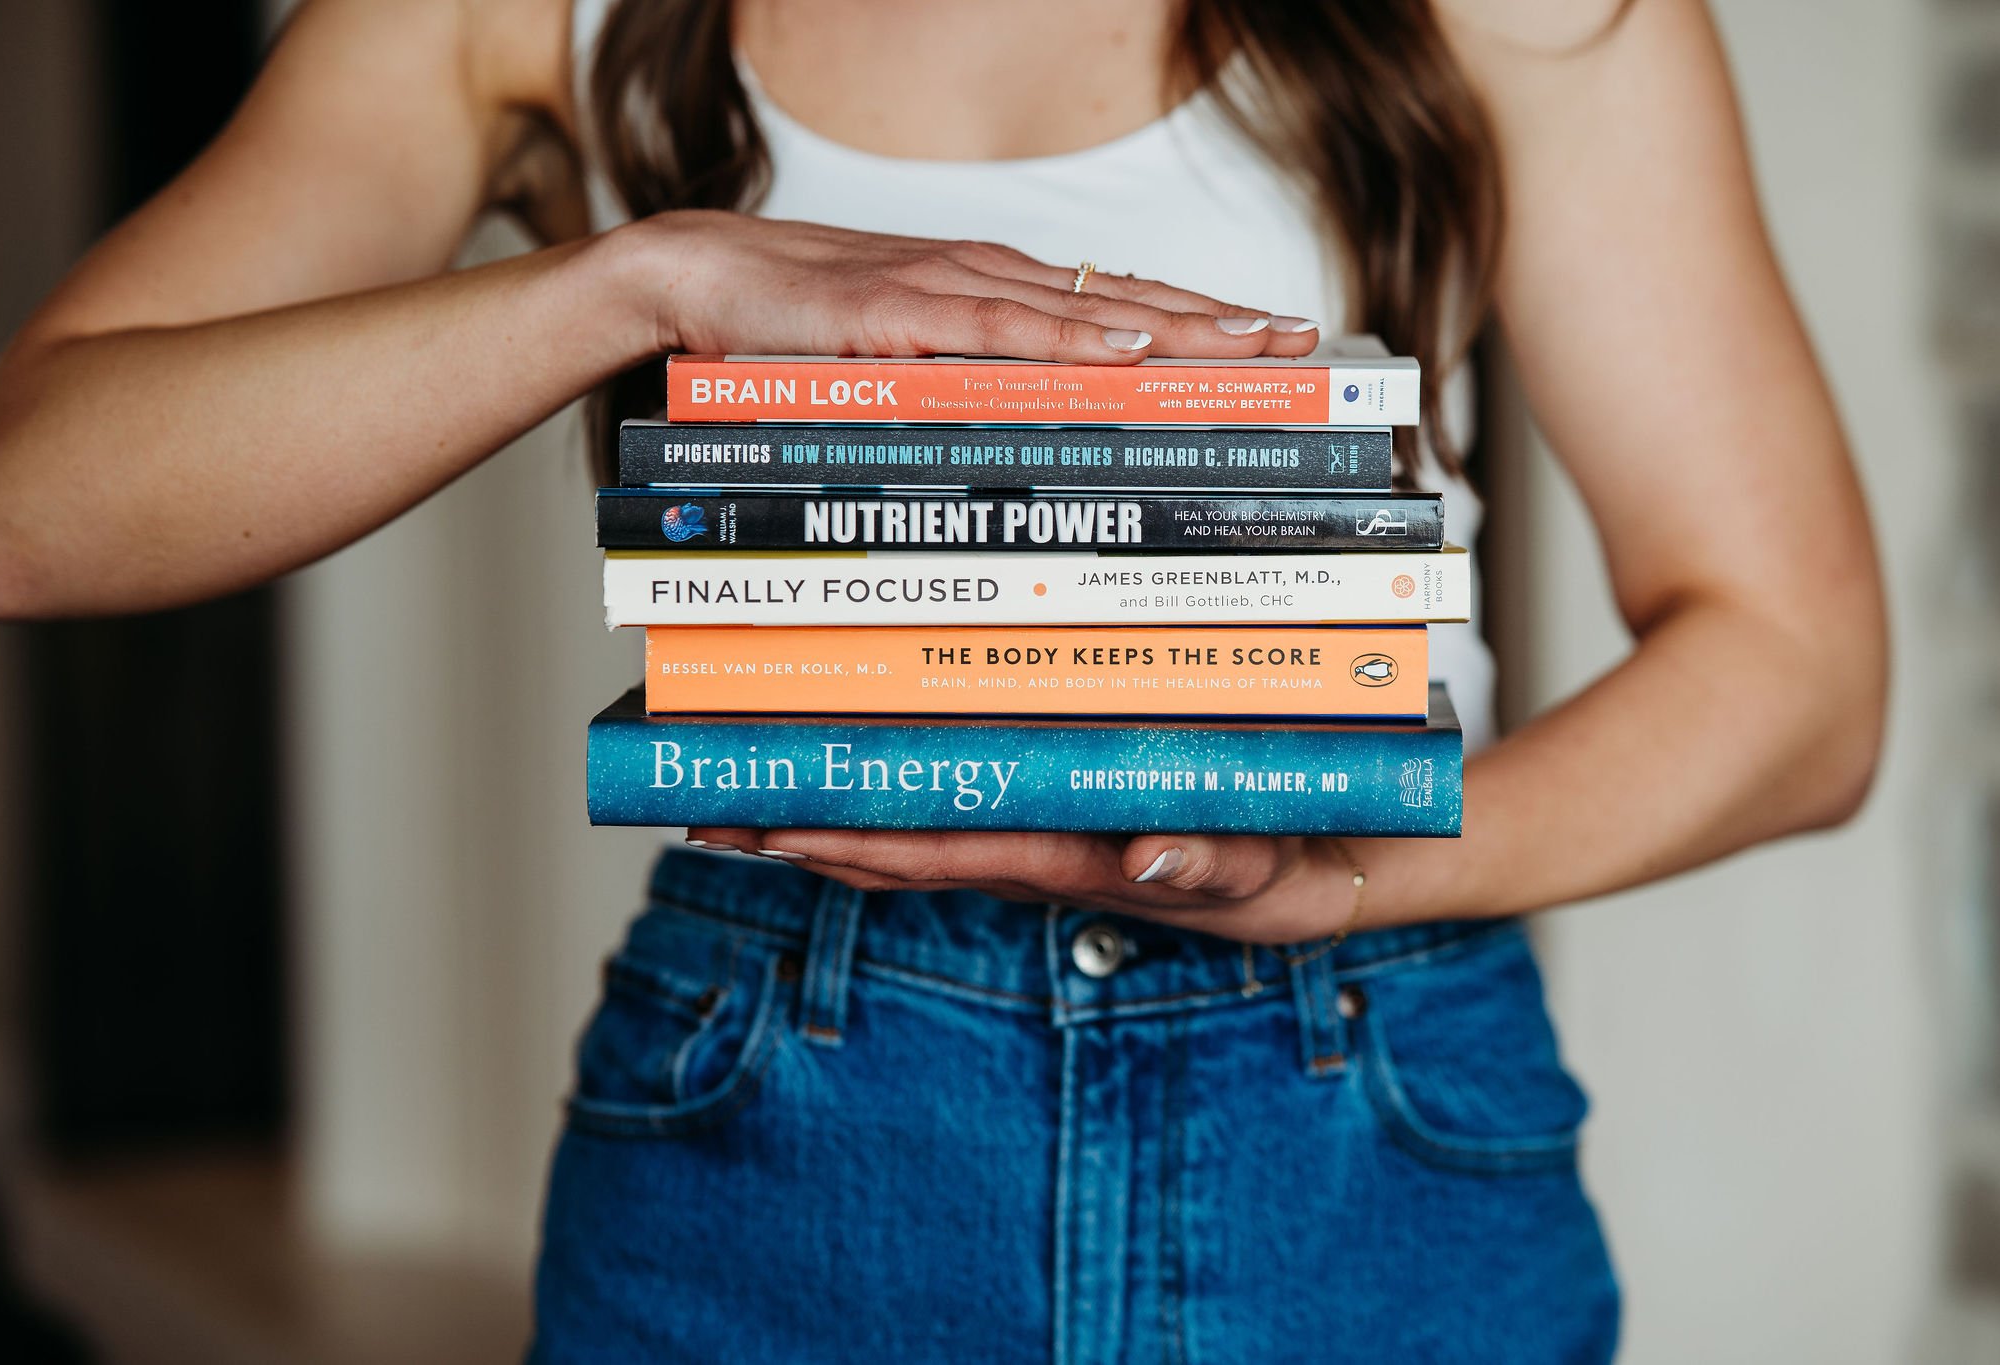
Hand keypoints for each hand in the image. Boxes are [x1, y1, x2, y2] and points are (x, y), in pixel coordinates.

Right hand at [616, 210, 1322, 362]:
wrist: (698, 279)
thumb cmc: (796, 332)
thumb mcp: (902, 369)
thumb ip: (965, 396)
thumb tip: (1030, 451)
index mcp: (995, 294)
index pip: (1116, 306)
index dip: (1198, 322)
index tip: (1271, 343)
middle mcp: (989, 280)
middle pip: (1127, 301)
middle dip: (1220, 322)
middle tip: (1301, 340)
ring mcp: (949, 289)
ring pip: (1086, 309)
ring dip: (1176, 326)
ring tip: (1252, 344)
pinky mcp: (900, 310)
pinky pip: (1000, 329)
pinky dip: (1069, 338)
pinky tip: (1130, 347)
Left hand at [682, 828, 1370, 943]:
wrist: (1335, 866)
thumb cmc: (1300, 867)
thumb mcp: (1275, 875)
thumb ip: (1216, 865)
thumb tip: (1143, 856)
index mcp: (1075, 861)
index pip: (946, 851)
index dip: (858, 840)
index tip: (774, 824)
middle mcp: (1038, 850)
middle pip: (901, 845)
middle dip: (805, 833)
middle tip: (706, 808)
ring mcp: (1041, 835)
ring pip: (917, 825)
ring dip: (830, 814)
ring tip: (741, 791)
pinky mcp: (1059, 816)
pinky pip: (958, 803)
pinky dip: (891, 793)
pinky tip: (850, 768)